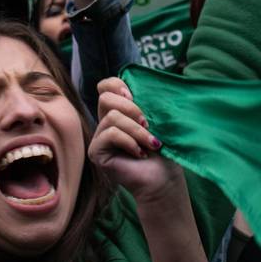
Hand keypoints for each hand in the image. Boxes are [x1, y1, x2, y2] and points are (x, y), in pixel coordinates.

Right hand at [88, 78, 183, 203]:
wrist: (163, 179)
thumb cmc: (164, 151)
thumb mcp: (157, 119)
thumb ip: (144, 100)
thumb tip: (133, 82)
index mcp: (118, 112)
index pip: (105, 86)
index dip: (117, 85)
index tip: (134, 95)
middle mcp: (105, 123)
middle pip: (105, 97)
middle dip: (131, 108)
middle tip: (147, 123)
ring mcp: (99, 138)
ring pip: (112, 117)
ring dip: (137, 131)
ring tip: (151, 144)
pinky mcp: (96, 152)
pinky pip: (110, 134)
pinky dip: (129, 142)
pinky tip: (140, 154)